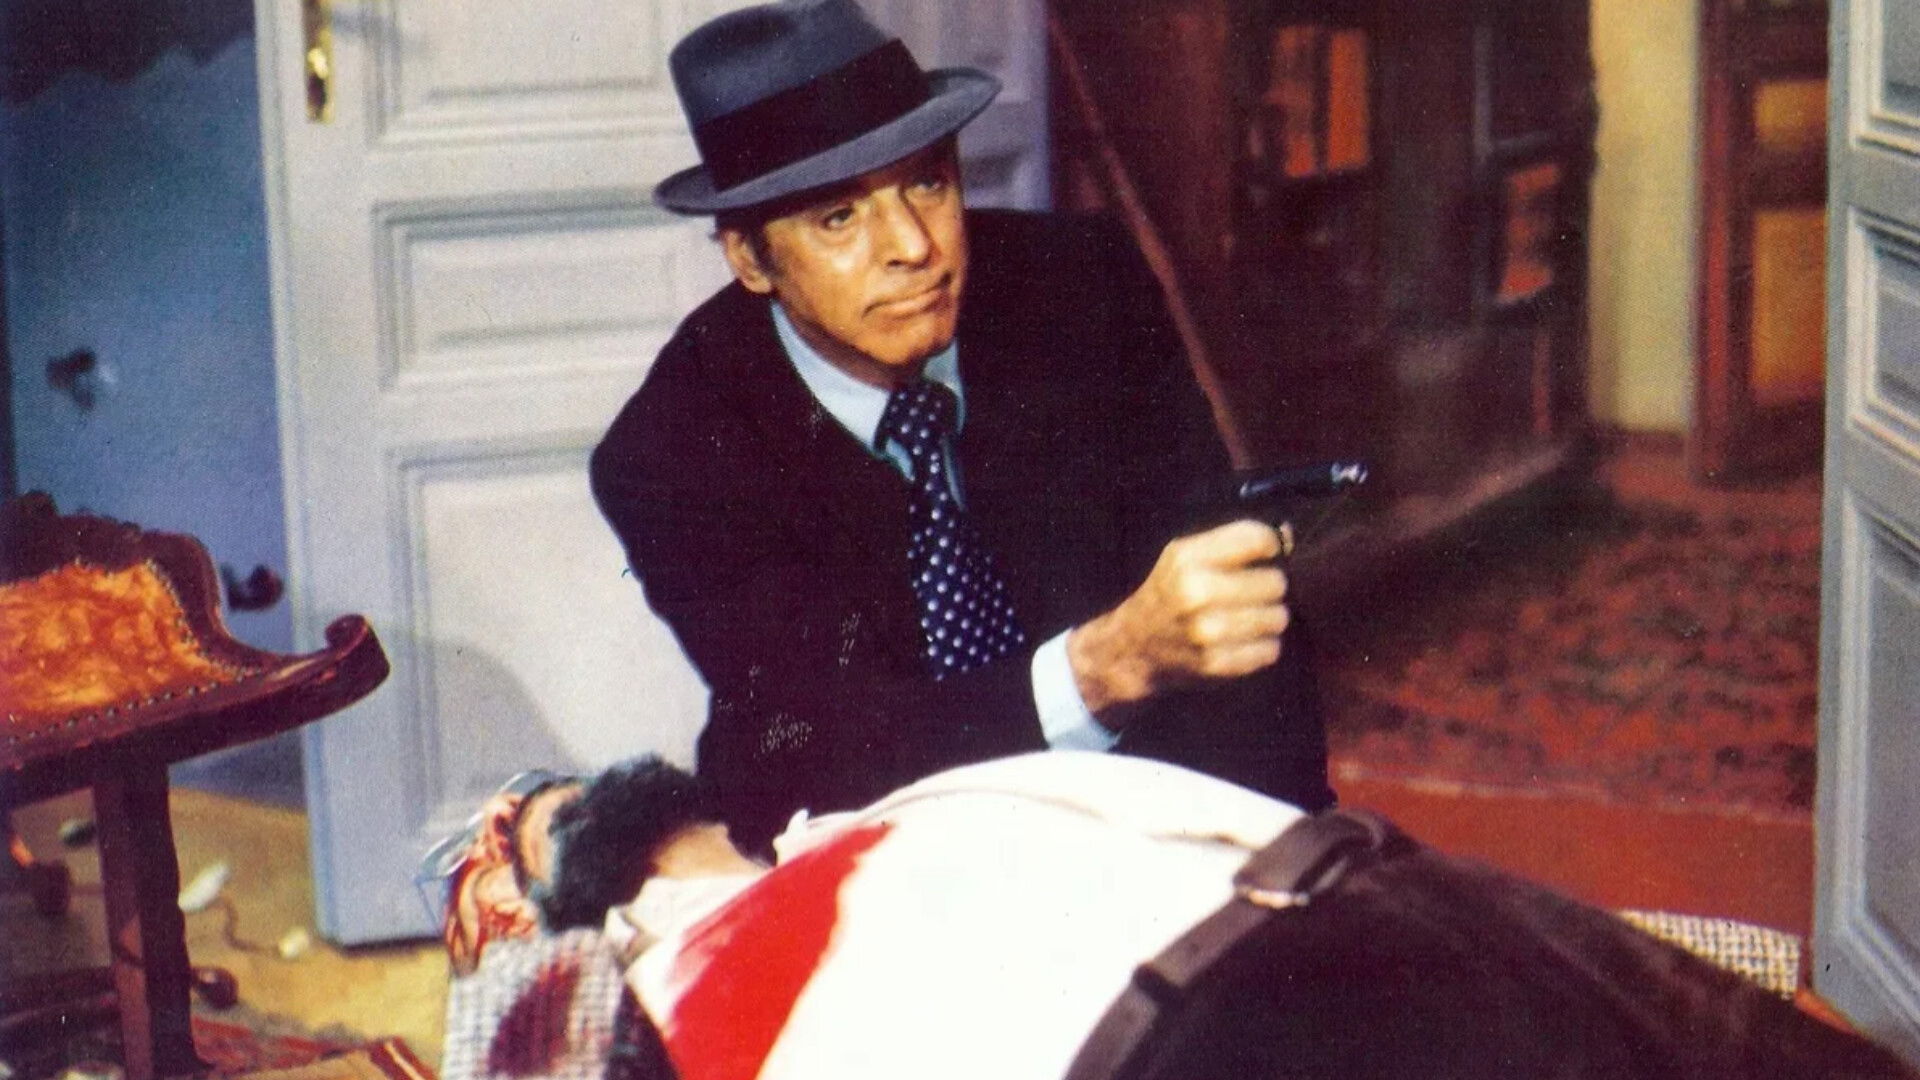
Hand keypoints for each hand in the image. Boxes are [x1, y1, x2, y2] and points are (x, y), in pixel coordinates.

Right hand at [1067, 520, 1290, 721]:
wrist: (1134, 647)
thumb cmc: (1168, 593)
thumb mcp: (1184, 556)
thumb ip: (1233, 542)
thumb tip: (1288, 535)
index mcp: (1187, 559)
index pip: (1258, 539)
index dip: (1271, 546)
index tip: (1265, 555)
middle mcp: (1196, 593)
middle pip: (1275, 582)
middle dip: (1269, 586)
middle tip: (1250, 593)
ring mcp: (1207, 632)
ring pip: (1278, 617)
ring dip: (1268, 618)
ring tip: (1246, 617)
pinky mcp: (1218, 663)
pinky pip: (1270, 649)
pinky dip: (1261, 645)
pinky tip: (1240, 640)